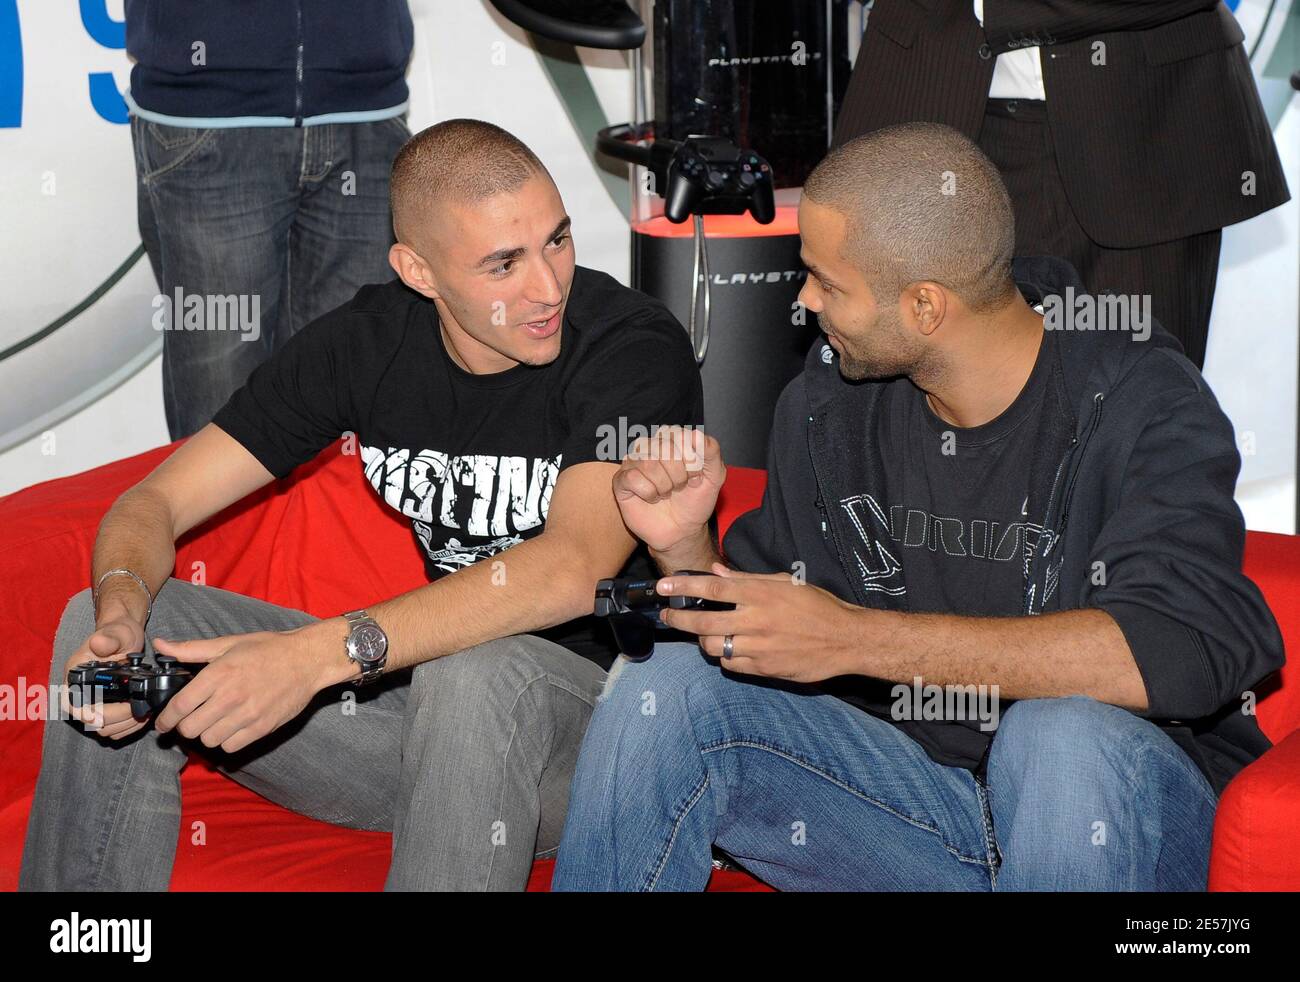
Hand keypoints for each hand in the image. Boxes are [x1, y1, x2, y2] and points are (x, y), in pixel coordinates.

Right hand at [62, 616, 147, 739]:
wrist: (124, 636)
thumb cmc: (117, 633)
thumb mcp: (116, 633)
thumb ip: (108, 639)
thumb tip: (98, 643)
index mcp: (74, 678)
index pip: (78, 708)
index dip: (98, 715)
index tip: (123, 709)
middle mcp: (78, 694)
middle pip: (93, 723)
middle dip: (119, 721)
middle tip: (141, 710)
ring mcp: (91, 703)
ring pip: (104, 729)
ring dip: (125, 726)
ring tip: (144, 713)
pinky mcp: (104, 708)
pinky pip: (112, 728)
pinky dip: (127, 726)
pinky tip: (141, 715)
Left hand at [151, 627, 327, 752]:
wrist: (308, 659)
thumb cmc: (268, 649)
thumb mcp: (229, 643)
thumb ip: (191, 649)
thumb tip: (160, 645)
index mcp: (219, 673)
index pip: (179, 706)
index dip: (165, 719)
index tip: (163, 723)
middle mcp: (231, 696)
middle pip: (190, 728)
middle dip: (185, 726)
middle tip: (190, 719)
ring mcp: (248, 714)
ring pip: (208, 740)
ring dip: (205, 734)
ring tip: (212, 722)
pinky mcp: (262, 727)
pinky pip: (230, 746)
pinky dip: (226, 740)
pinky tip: (230, 727)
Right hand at [612, 426, 725, 552]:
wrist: (682, 530)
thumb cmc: (695, 501)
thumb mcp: (714, 476)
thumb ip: (711, 452)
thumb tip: (696, 435)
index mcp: (671, 440)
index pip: (678, 434)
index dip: (690, 458)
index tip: (696, 476)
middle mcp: (650, 446)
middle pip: (663, 448)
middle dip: (679, 475)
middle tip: (680, 487)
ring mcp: (633, 462)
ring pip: (648, 464)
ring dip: (664, 486)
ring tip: (666, 494)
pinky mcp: (621, 481)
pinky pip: (632, 478)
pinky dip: (649, 493)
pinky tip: (652, 498)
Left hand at [657, 563, 868, 683]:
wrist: (846, 640)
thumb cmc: (818, 606)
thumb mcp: (786, 582)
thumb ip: (748, 579)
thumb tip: (716, 573)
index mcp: (761, 595)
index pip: (712, 589)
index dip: (683, 588)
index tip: (664, 587)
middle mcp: (756, 621)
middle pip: (704, 623)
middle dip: (679, 620)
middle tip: (669, 616)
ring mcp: (759, 648)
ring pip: (714, 647)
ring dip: (703, 641)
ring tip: (704, 634)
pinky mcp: (764, 669)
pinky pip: (731, 664)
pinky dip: (725, 656)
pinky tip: (729, 648)